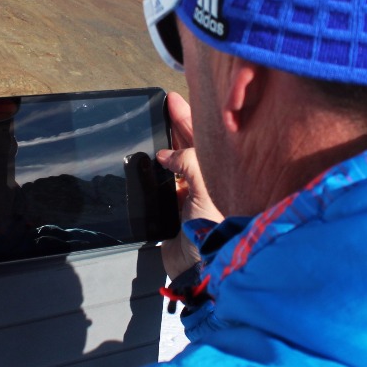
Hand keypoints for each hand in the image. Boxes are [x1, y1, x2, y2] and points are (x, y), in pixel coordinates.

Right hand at [158, 92, 221, 279]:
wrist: (198, 268)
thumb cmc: (214, 228)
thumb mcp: (207, 186)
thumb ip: (189, 161)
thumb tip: (165, 155)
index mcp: (222, 173)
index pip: (205, 138)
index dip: (190, 117)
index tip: (174, 99)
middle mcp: (207, 182)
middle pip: (189, 146)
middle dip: (176, 126)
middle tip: (162, 106)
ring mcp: (189, 196)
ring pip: (173, 164)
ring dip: (162, 148)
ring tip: (149, 128)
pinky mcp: (172, 210)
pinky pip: (160, 185)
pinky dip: (151, 173)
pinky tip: (143, 162)